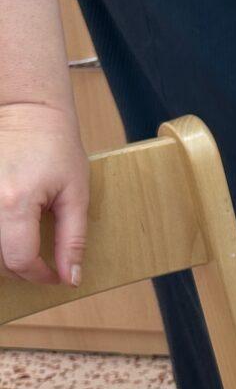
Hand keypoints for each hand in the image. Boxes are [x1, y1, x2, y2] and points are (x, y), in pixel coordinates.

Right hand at [0, 101, 88, 284]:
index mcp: (14, 203)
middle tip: (42, 266)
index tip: (56, 275)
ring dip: (2, 260)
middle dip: (21, 272)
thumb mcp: (76, 194)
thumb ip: (72, 239)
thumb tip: (71, 278)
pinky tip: (9, 238)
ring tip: (22, 253)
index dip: (40, 276)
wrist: (26, 111)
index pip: (20, 261)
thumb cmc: (56, 147)